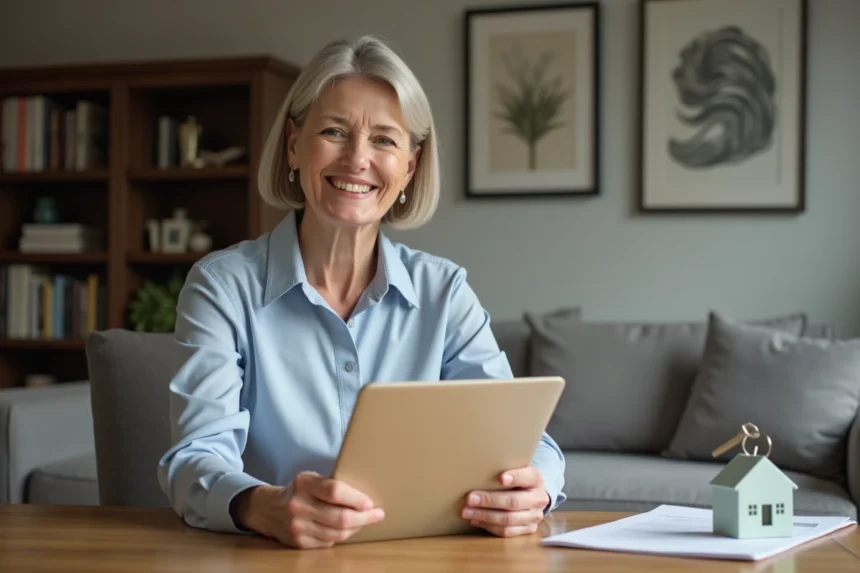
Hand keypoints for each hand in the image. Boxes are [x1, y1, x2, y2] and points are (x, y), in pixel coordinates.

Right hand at [232, 471, 384, 548]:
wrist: (269, 509)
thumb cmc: (299, 490)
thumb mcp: (311, 478)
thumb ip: (332, 484)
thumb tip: (365, 493)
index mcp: (303, 484)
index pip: (334, 491)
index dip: (356, 499)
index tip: (370, 502)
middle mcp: (298, 506)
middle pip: (339, 517)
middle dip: (364, 517)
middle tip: (377, 514)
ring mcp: (297, 527)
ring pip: (337, 533)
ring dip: (356, 527)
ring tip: (366, 520)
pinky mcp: (299, 543)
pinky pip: (329, 542)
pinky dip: (343, 535)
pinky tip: (349, 528)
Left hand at [462, 466, 549, 537]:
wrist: (533, 495)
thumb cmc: (517, 479)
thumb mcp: (516, 469)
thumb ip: (503, 469)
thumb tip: (476, 471)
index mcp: (536, 479)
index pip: (528, 477)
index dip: (515, 478)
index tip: (500, 478)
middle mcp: (539, 498)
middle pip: (513, 502)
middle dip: (489, 500)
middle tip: (469, 498)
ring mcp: (535, 516)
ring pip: (508, 520)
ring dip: (485, 516)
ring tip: (467, 512)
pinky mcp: (529, 529)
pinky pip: (507, 532)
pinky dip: (489, 527)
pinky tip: (476, 520)